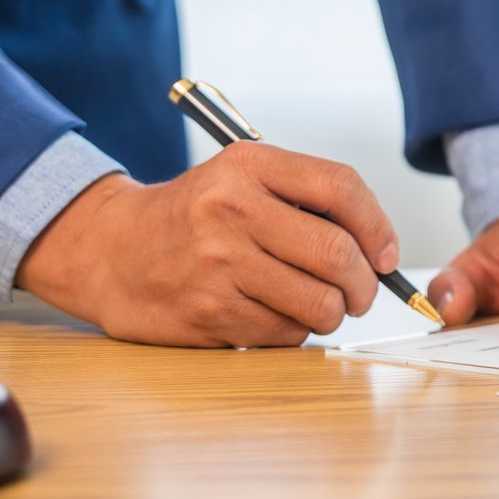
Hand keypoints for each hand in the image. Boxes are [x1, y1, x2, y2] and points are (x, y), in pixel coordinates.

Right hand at [16, 144, 399, 347]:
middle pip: (337, 253)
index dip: (378, 226)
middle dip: (364, 284)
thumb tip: (380, 248)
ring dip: (332, 313)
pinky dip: (293, 331)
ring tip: (318, 305)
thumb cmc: (195, 215)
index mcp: (248, 166)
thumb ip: (305, 198)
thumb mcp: (242, 179)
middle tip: (362, 293)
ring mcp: (218, 265)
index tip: (386, 255)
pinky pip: (285, 333)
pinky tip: (272, 314)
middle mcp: (232, 211)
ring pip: (318, 304)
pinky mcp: (209, 313)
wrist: (111, 250)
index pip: (341, 187)